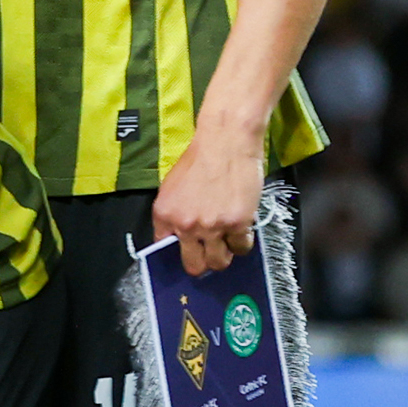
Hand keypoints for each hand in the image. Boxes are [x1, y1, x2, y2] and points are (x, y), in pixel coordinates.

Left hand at [152, 125, 266, 275]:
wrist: (226, 141)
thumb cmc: (201, 158)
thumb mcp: (173, 187)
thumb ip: (174, 213)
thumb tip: (179, 235)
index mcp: (164, 215)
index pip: (164, 248)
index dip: (180, 251)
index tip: (190, 251)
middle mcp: (184, 225)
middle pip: (193, 265)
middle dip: (203, 263)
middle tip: (211, 254)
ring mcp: (211, 227)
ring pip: (219, 262)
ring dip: (225, 255)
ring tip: (228, 240)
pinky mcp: (236, 224)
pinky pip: (241, 247)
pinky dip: (243, 242)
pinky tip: (242, 229)